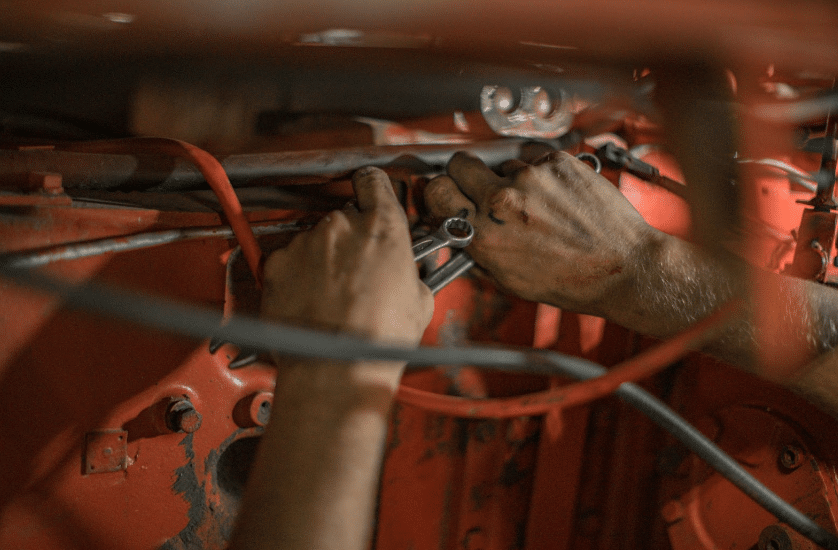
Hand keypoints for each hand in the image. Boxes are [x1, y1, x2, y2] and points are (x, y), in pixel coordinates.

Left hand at [261, 166, 433, 346]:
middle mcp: (340, 225)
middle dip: (351, 240)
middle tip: (359, 273)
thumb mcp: (420, 301)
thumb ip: (411, 272)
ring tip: (333, 297)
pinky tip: (310, 302)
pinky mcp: (277, 263)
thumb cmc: (377, 339)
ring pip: (316, 241)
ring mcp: (305, 243)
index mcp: (382, 226)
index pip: (374, 181)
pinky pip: (289, 261)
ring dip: (323, 260)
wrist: (335, 367)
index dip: (373, 189)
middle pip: (344, 217)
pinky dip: (297, 276)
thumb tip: (408, 274)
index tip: (371, 195)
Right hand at [423, 151, 660, 315]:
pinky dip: (542, 174)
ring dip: (511, 179)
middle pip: (460, 164)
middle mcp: (504, 201)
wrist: (623, 266)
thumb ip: (478, 249)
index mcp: (485, 234)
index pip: (436, 191)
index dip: (440, 192)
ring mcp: (532, 177)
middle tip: (481, 187)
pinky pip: (534, 160)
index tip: (447, 194)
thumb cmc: (573, 280)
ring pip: (502, 163)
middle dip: (466, 175)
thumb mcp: (510, 279)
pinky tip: (557, 197)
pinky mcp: (557, 162)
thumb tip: (459, 230)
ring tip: (536, 204)